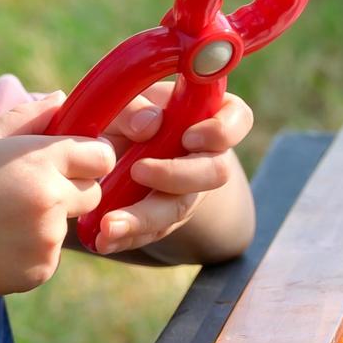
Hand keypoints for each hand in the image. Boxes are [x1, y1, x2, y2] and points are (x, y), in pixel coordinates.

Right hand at [0, 92, 116, 300]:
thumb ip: (26, 117)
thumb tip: (62, 98)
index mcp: (38, 162)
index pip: (101, 156)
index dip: (90, 158)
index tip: (72, 162)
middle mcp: (51, 200)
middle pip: (94, 192)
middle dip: (73, 190)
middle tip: (29, 192)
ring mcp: (49, 239)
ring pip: (69, 224)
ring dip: (48, 221)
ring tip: (2, 221)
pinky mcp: (43, 269)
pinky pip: (52, 254)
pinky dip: (33, 250)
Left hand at [85, 80, 253, 255]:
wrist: (106, 148)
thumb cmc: (124, 115)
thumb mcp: (121, 102)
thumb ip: (133, 107)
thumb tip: (148, 125)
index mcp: (207, 117)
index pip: (237, 120)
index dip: (222, 131)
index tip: (189, 137)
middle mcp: (207, 157)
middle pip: (215, 172)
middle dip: (178, 176)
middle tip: (138, 171)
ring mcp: (189, 192)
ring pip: (180, 209)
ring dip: (145, 219)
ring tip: (109, 225)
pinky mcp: (166, 219)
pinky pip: (153, 232)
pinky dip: (127, 237)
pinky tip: (104, 241)